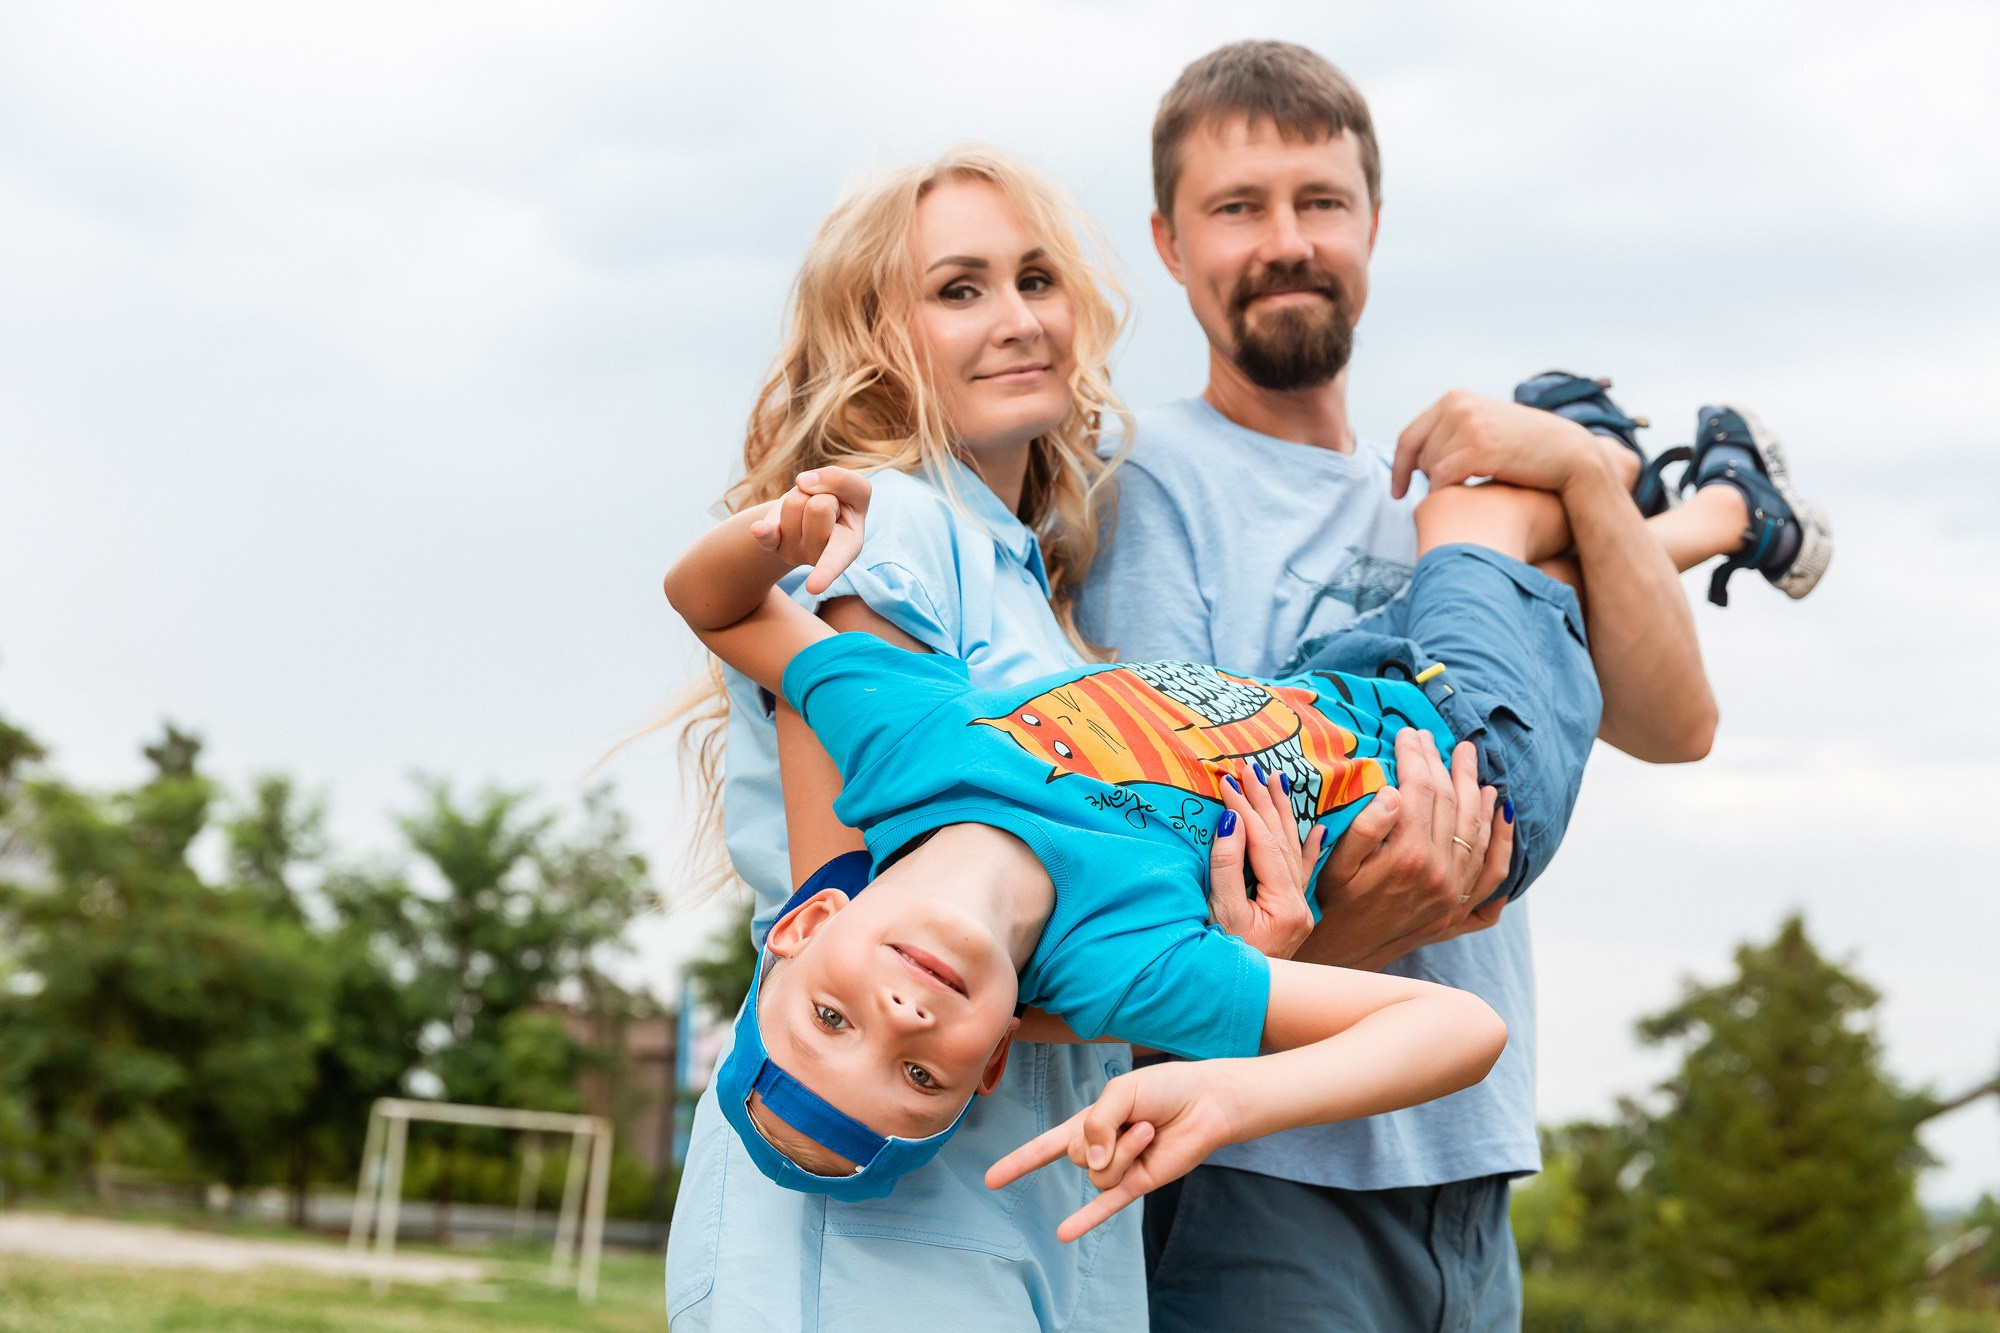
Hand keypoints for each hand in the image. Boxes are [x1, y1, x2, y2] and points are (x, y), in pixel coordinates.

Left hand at [747, 466, 871, 594]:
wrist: (812, 512)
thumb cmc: (841, 503)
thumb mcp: (855, 489)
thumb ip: (842, 480)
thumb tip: (803, 482)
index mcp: (849, 547)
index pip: (835, 559)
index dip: (825, 573)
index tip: (813, 588)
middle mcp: (819, 557)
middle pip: (819, 506)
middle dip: (824, 493)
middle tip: (828, 506)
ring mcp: (793, 552)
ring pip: (795, 501)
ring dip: (803, 494)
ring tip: (810, 509)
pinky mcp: (773, 542)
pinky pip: (766, 533)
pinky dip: (763, 531)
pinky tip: (759, 529)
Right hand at [985, 1060, 1236, 1242]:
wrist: (1207, 1102)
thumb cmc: (1165, 1089)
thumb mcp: (1122, 1091)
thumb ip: (1098, 1123)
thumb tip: (1091, 1163)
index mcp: (1090, 1121)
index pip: (1046, 1144)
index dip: (1019, 1161)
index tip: (991, 1179)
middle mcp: (1101, 1147)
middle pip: (1078, 1156)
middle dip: (1104, 1136)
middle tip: (1138, 1117)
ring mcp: (1119, 1167)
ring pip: (1099, 1175)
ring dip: (1125, 1150)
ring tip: (1150, 1130)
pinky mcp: (1139, 1183)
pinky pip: (1107, 1205)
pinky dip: (1085, 1219)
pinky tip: (1063, 1233)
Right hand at [1207, 760, 1325, 958]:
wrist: (1233, 1003)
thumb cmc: (1216, 961)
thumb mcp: (1218, 913)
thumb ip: (1226, 866)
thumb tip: (1232, 821)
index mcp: (1285, 906)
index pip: (1264, 843)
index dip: (1245, 810)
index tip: (1229, 781)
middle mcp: (1299, 906)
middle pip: (1282, 841)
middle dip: (1265, 801)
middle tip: (1252, 767)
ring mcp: (1299, 912)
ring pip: (1292, 851)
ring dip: (1283, 813)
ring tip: (1278, 780)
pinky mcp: (1293, 917)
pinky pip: (1304, 875)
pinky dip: (1308, 848)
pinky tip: (1317, 828)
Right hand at [1298, 728, 1513, 970]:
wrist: (1344, 957)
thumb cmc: (1332, 905)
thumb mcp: (1335, 865)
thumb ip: (1365, 827)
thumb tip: (1391, 791)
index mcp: (1408, 856)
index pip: (1420, 791)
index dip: (1415, 757)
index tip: (1409, 733)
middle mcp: (1440, 874)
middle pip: (1452, 804)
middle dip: (1444, 764)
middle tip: (1437, 737)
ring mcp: (1455, 893)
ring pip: (1477, 831)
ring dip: (1476, 790)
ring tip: (1470, 761)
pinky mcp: (1459, 910)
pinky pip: (1492, 872)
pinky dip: (1501, 841)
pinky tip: (1501, 813)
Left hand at [1391, 391, 1598, 498]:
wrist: (1571, 454)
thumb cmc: (1527, 448)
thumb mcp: (1486, 426)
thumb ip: (1454, 431)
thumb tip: (1419, 457)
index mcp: (1455, 399)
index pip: (1409, 436)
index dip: (1399, 467)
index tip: (1398, 491)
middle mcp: (1457, 406)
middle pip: (1418, 455)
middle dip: (1429, 478)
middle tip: (1454, 492)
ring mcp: (1468, 424)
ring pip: (1429, 468)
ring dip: (1443, 486)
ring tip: (1471, 490)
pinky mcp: (1478, 447)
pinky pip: (1441, 478)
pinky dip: (1447, 493)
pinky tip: (1467, 498)